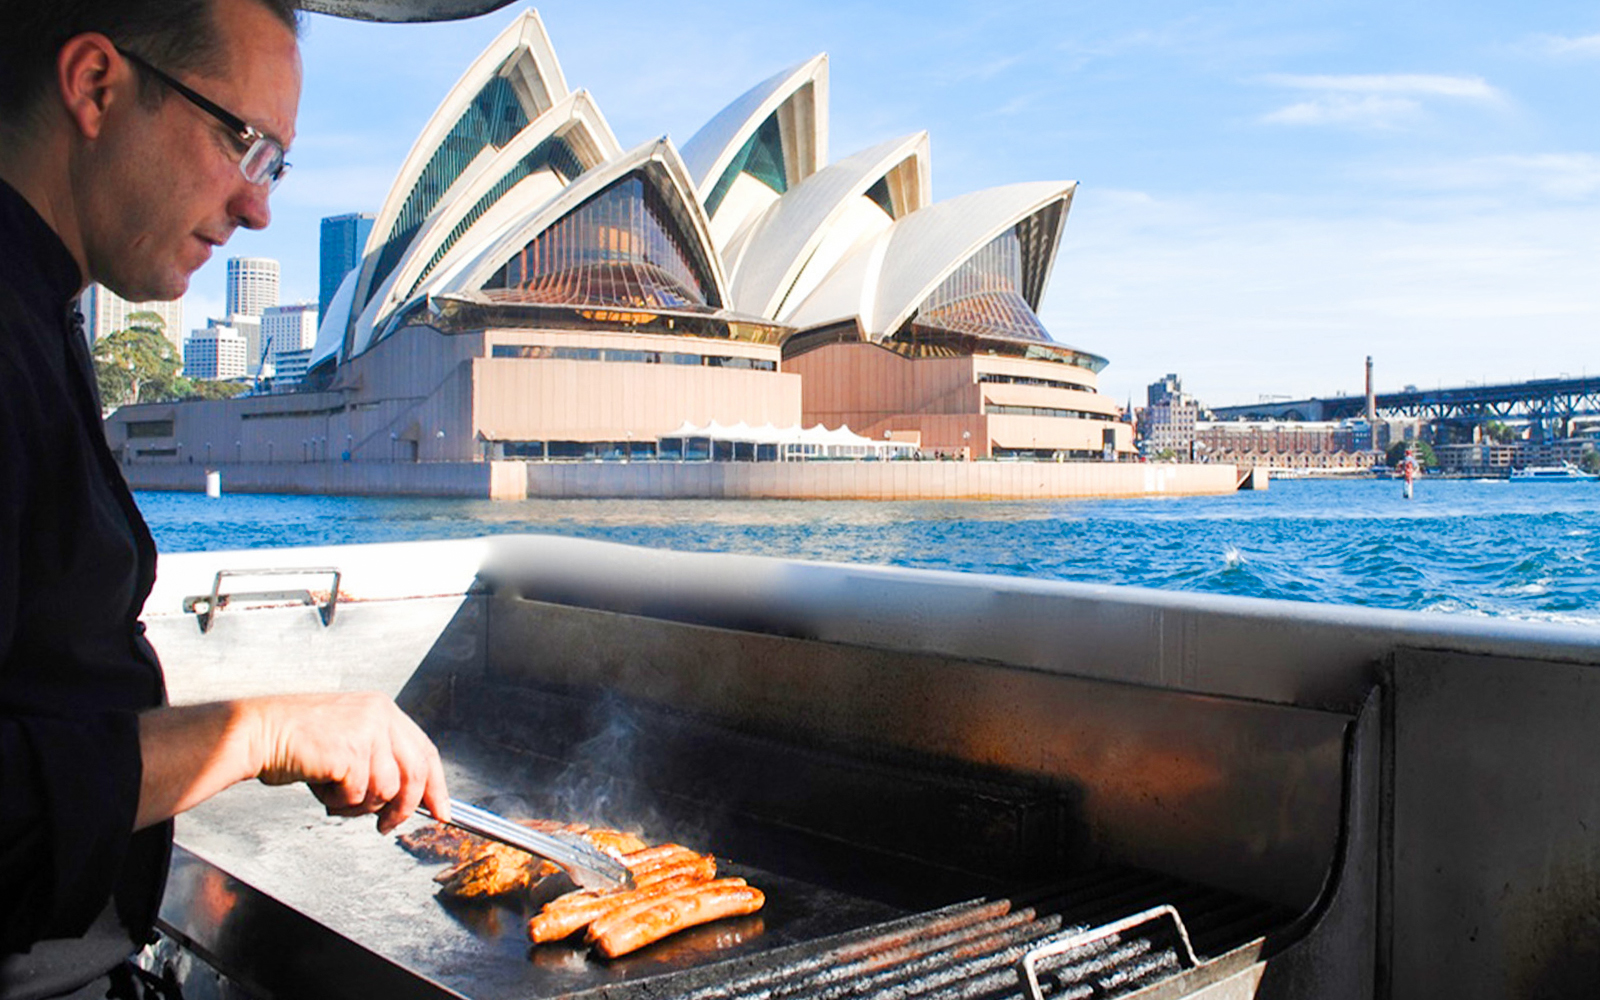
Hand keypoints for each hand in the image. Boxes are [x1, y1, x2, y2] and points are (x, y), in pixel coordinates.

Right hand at [248, 692, 449, 832]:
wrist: (258, 731)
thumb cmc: (296, 741)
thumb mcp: (349, 741)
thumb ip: (380, 761)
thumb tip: (408, 798)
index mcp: (383, 710)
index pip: (425, 751)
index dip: (437, 786)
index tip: (442, 811)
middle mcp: (380, 715)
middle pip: (416, 774)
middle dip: (405, 808)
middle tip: (386, 826)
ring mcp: (367, 731)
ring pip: (386, 790)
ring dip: (360, 805)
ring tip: (335, 794)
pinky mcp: (350, 751)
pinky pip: (358, 795)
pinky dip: (339, 801)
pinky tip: (322, 786)